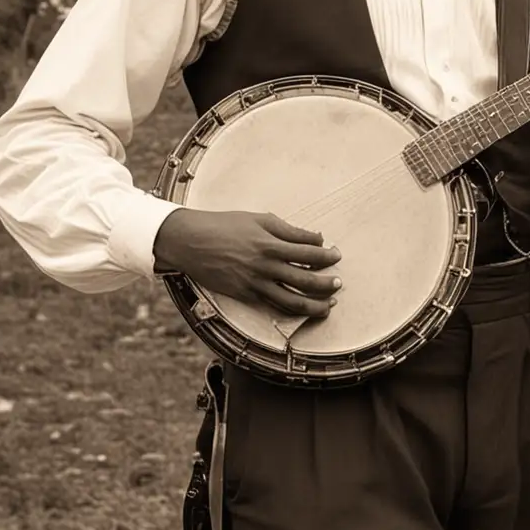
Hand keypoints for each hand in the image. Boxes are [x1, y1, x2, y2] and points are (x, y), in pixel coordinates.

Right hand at [153, 208, 341, 318]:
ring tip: (329, 305)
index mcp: (271, 242)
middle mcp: (265, 265)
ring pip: (293, 300)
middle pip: (306, 279)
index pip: (309, 251)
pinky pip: (273, 306)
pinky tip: (302, 310)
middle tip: (338, 283)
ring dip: (315, 305)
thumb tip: (316, 237)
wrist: (190, 241)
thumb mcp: (257, 219)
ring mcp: (255, 283)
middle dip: (327, 283)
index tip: (336, 255)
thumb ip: (288, 230)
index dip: (327, 255)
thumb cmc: (223, 225)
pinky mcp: (245, 295)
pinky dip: (291, 310)